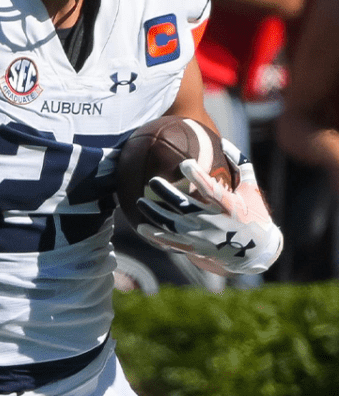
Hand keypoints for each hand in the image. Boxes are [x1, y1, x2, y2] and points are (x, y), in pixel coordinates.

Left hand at [134, 138, 282, 274]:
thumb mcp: (252, 189)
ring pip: (173, 226)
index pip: (211, 190)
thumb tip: (222, 142)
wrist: (257, 253)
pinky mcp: (196, 248)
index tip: (184, 163)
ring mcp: (203, 238)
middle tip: (152, 180)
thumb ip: (240, 165)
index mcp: (229, 207)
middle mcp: (214, 223)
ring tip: (139, 202)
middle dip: (167, 193)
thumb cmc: (253, 214)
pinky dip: (155, 236)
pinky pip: (172, 243)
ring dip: (154, 214)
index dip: (198, 177)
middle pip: (185, 207)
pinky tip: (140, 226)